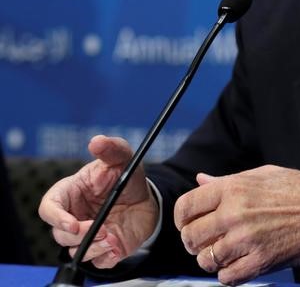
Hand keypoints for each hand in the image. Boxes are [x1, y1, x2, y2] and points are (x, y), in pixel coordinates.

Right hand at [38, 135, 158, 267]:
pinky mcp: (101, 249)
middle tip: (102, 230)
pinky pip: (96, 261)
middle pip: (60, 234)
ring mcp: (86, 234)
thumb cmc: (126, 177)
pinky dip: (105, 257)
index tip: (73, 223)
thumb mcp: (122, 158)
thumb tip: (96, 141)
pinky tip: (117, 246)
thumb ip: (111, 148)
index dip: (56, 218)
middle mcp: (74, 216)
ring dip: (93, 248)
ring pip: (76, 251)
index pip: (48, 208)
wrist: (147, 198)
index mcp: (70, 194)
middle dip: (79, 235)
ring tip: (112, 237)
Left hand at [174, 165, 299, 285]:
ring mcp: (246, 241)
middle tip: (206, 240)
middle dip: (194, 240)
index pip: (186, 207)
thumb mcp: (263, 174)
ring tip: (224, 252)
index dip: (183, 218)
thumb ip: (227, 180)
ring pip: (205, 260)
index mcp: (233, 188)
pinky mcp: (259, 262)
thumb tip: (201, 181)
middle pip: (191, 237)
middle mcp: (234, 214)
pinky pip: (226, 278)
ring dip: (211, 258)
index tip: (189, 223)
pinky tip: (238, 263)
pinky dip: (228, 274)